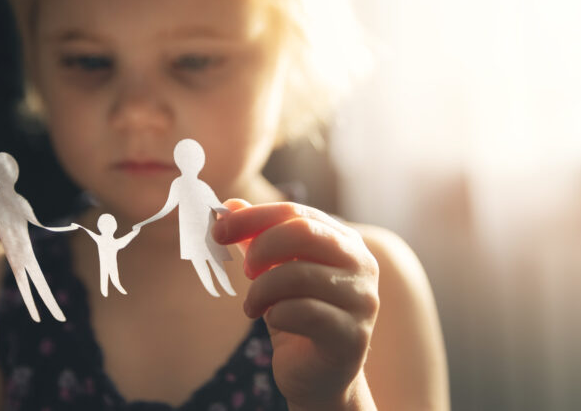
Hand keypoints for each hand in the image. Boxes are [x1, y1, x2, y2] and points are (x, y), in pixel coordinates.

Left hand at [213, 200, 379, 410]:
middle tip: (246, 270)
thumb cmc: (297, 316)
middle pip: (303, 232)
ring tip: (252, 306)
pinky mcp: (352, 335)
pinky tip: (274, 321)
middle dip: (261, 248)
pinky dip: (276, 314)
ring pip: (299, 274)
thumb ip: (256, 238)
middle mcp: (361, 263)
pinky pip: (303, 312)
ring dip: (261, 290)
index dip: (253, 217)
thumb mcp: (273, 272)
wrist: (318, 374)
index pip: (296, 212)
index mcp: (344, 240)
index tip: (218, 230)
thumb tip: (230, 206)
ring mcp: (362, 300)